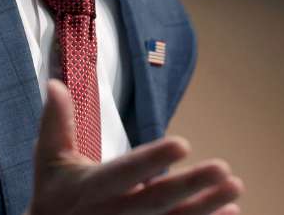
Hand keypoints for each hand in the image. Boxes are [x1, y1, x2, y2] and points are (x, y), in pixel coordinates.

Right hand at [25, 80, 243, 214]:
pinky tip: (231, 211)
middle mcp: (113, 214)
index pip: (124, 172)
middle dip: (190, 186)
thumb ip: (55, 123)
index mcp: (91, 188)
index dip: (152, 160)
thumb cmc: (53, 198)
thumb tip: (56, 82)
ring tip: (235, 186)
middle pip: (156, 202)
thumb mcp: (48, 162)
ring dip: (207, 207)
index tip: (182, 144)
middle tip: (223, 168)